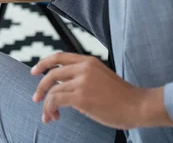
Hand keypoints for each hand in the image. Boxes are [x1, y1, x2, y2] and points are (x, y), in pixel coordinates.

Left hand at [31, 53, 172, 129]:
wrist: (138, 106)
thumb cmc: (122, 97)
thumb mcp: (102, 77)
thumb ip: (85, 76)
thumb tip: (64, 86)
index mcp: (89, 61)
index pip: (59, 56)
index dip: (44, 63)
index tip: (34, 72)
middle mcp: (84, 68)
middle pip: (51, 73)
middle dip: (40, 87)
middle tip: (36, 99)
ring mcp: (82, 82)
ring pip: (52, 90)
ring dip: (46, 104)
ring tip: (48, 116)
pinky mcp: (81, 97)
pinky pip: (56, 101)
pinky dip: (50, 109)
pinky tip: (55, 117)